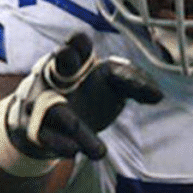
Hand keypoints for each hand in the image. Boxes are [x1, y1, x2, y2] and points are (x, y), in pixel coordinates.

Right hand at [3, 32, 162, 159]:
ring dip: (77, 127)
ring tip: (99, 150)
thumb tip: (158, 95)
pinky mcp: (34, 127)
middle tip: (69, 55)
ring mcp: (41, 100)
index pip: (76, 46)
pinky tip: (76, 151)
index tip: (81, 40)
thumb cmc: (87, 93)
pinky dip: (62, 144)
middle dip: (63, 57)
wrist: (50, 124)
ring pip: (57, 110)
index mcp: (76, 61)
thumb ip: (133, 83)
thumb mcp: (111, 84)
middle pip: (58, 61)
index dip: (78, 43)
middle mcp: (55, 76)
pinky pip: (46, 135)